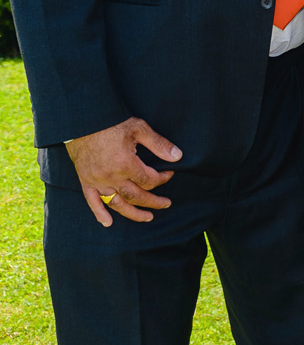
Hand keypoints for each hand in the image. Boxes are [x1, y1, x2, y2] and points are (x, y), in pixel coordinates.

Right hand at [66, 117, 181, 226]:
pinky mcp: (85, 181)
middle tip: (166, 204)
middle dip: (153, 201)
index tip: (169, 174)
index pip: (149, 180)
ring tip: (147, 218)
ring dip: (132, 213)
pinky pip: (92, 201)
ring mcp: (97, 181)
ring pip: (117, 203)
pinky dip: (99, 213)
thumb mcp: (139, 129)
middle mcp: (111, 177)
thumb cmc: (112, 123)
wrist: (83, 122)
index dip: (162, 179)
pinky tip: (108, 223)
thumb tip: (178, 156)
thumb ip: (159, 144)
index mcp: (126, 164)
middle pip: (136, 196)